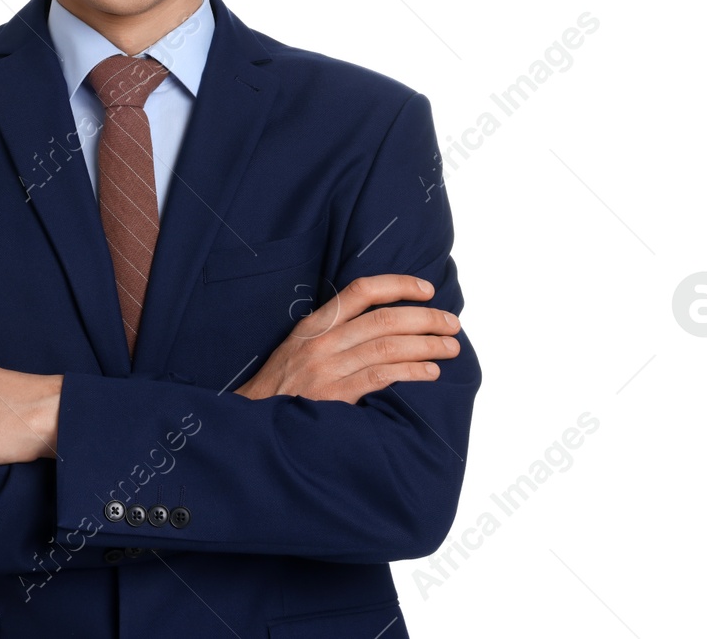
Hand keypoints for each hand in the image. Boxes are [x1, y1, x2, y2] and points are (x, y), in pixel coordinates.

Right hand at [233, 274, 459, 403]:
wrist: (253, 421)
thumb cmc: (281, 386)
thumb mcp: (298, 347)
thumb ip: (332, 332)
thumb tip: (381, 322)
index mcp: (314, 324)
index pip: (360, 291)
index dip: (398, 285)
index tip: (427, 290)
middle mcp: (321, 342)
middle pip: (383, 320)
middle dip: (425, 319)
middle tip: (452, 323)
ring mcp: (327, 369)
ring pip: (387, 347)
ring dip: (426, 346)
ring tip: (451, 347)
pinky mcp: (334, 397)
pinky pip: (380, 378)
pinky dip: (410, 372)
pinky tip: (430, 373)